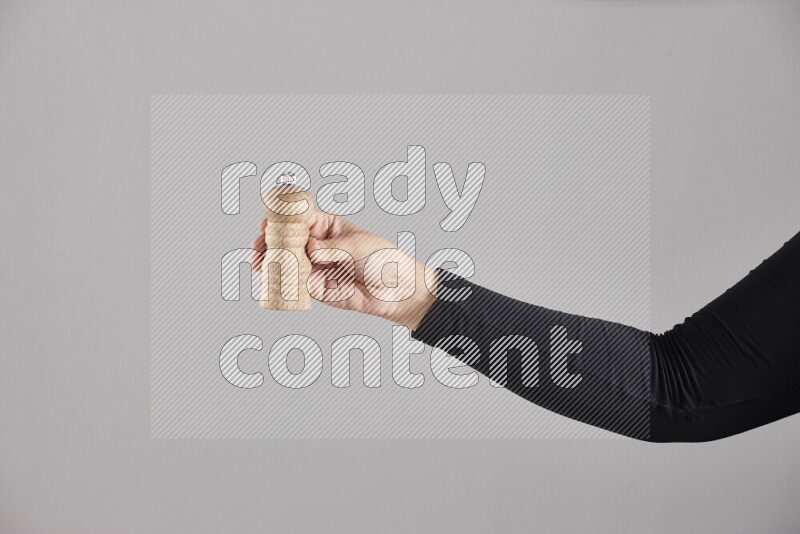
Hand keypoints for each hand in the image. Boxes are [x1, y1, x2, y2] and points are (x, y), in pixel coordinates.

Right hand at [249, 212, 437, 329]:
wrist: (397, 290)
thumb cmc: (383, 259)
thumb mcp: (358, 246)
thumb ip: (332, 249)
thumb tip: (309, 249)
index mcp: (329, 227)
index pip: (300, 220)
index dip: (281, 221)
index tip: (265, 223)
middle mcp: (319, 246)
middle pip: (287, 242)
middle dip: (269, 243)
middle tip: (256, 247)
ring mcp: (316, 267)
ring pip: (287, 263)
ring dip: (270, 264)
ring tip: (257, 264)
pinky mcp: (317, 289)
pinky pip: (295, 285)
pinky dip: (281, 283)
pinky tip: (268, 281)